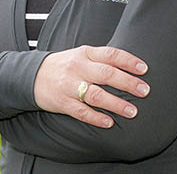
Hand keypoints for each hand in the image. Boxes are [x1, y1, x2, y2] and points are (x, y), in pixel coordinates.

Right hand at [34, 45, 149, 128]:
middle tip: (144, 91)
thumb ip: (101, 59)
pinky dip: (96, 118)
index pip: (110, 54)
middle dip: (127, 83)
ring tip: (132, 111)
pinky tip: (109, 122)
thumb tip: (131, 68)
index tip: (144, 69)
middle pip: (106, 74)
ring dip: (116, 104)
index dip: (128, 61)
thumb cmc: (64, 66)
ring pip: (96, 95)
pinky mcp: (62, 102)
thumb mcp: (80, 55)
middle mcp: (77, 68)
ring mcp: (69, 85)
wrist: (32, 76)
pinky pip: (81, 112)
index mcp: (84, 53)